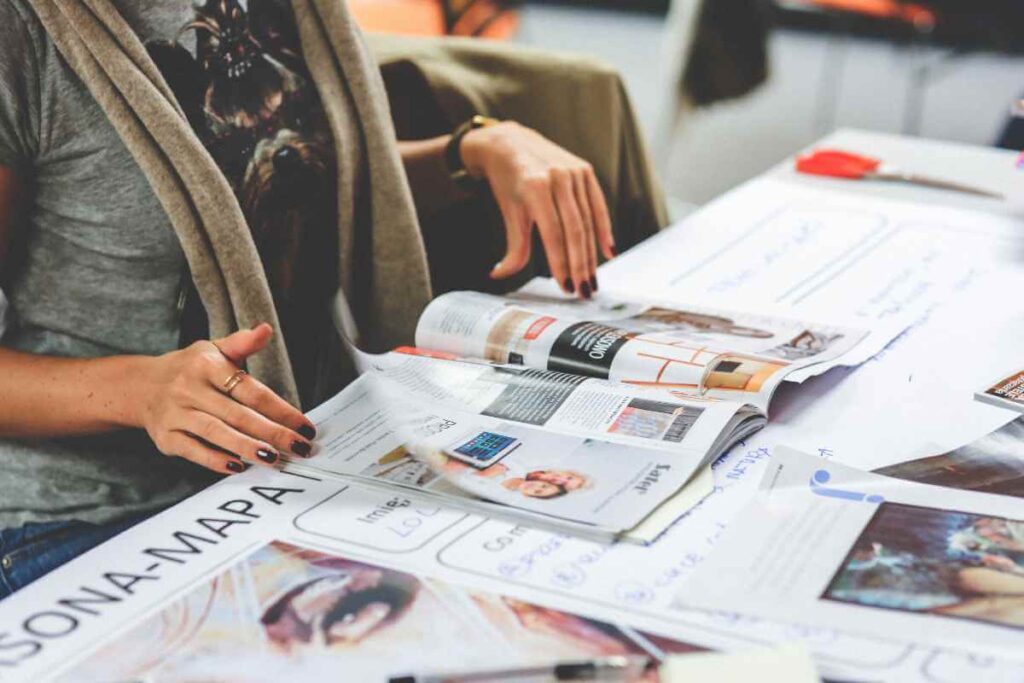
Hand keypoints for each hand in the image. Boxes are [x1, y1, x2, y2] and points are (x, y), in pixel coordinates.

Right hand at [132, 323, 316, 473]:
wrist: (140, 386)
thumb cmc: (189, 369)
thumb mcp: (213, 349)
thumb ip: (242, 343)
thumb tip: (265, 330)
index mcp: (207, 366)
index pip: (251, 391)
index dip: (280, 410)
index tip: (304, 426)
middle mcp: (190, 389)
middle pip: (238, 415)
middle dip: (272, 433)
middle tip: (298, 447)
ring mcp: (176, 414)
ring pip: (216, 433)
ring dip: (247, 447)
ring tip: (273, 459)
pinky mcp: (166, 437)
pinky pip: (193, 451)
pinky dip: (216, 460)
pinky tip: (239, 466)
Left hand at [461, 121, 614, 297]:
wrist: (511, 143)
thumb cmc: (508, 182)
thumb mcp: (509, 212)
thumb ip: (512, 246)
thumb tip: (499, 275)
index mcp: (535, 187)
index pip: (553, 234)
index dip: (561, 263)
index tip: (565, 286)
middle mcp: (558, 177)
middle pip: (574, 230)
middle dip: (580, 265)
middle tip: (583, 291)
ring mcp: (574, 172)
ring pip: (587, 221)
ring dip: (591, 254)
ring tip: (591, 279)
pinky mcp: (585, 170)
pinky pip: (598, 205)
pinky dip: (604, 229)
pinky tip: (608, 252)